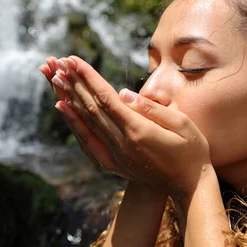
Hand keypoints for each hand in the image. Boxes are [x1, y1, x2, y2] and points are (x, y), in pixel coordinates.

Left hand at [45, 56, 211, 195]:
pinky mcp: (113, 163)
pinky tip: (63, 108)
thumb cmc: (191, 151)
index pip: (106, 99)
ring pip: (86, 123)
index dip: (88, 77)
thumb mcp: (182, 124)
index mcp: (138, 131)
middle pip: (91, 109)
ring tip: (55, 79)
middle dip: (74, 83)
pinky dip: (73, 123)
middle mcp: (121, 144)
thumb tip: (122, 93)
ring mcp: (115, 156)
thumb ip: (151, 108)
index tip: (73, 59)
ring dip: (69, 99)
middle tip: (58, 63)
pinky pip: (87, 141)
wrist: (189, 186)